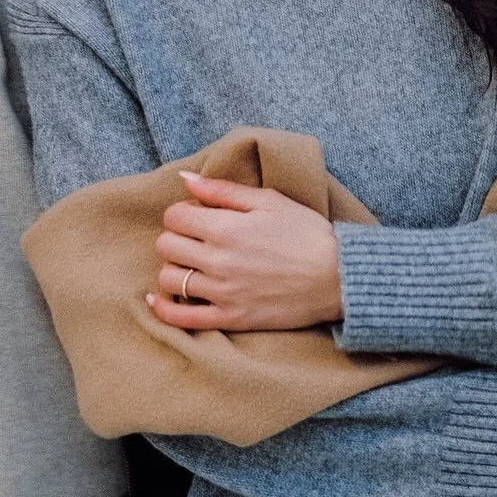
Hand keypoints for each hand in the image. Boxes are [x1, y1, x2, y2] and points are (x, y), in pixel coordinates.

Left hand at [146, 170, 340, 331]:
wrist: (337, 278)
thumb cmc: (306, 234)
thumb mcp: (269, 200)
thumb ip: (223, 189)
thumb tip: (185, 178)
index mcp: (226, 227)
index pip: (174, 216)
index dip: (182, 211)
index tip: (197, 214)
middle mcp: (219, 260)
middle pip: (166, 245)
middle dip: (176, 236)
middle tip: (195, 237)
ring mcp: (223, 292)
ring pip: (169, 278)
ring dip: (174, 268)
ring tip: (192, 263)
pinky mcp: (230, 318)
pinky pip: (182, 318)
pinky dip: (163, 308)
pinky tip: (158, 298)